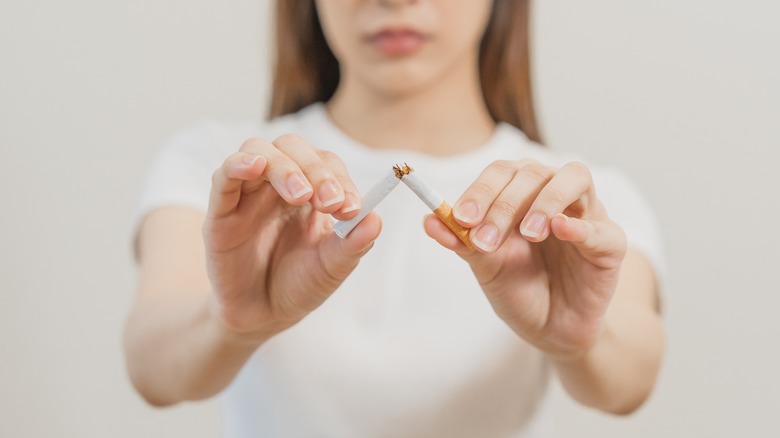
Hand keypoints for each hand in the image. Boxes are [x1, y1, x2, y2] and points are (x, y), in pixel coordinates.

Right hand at [203, 134, 380, 340]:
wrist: (263, 317)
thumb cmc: (299, 285)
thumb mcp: (332, 267)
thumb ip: (353, 244)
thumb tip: (376, 220)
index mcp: (310, 190)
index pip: (326, 163)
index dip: (340, 178)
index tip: (352, 208)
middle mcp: (278, 184)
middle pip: (292, 147)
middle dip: (316, 169)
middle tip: (331, 203)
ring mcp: (247, 194)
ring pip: (259, 150)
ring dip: (284, 166)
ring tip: (301, 195)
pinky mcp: (220, 212)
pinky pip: (224, 176)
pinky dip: (239, 164)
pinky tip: (255, 166)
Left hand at [424, 160, 626, 359]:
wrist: (551, 328)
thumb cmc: (520, 288)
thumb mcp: (486, 266)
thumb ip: (462, 241)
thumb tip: (429, 219)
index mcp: (522, 193)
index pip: (502, 172)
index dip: (481, 190)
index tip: (462, 219)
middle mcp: (554, 194)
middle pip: (533, 172)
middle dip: (505, 203)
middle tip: (486, 239)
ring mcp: (586, 215)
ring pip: (574, 178)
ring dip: (546, 201)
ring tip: (528, 233)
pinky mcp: (611, 245)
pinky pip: (601, 228)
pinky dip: (580, 227)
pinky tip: (559, 232)